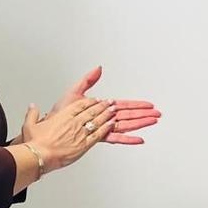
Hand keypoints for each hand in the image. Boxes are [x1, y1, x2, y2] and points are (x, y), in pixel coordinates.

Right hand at [21, 97, 115, 172]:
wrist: (39, 156)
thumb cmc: (35, 143)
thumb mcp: (29, 125)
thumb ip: (32, 114)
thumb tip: (32, 107)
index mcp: (63, 116)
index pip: (80, 105)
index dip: (89, 101)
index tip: (94, 99)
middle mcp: (74, 123)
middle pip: (92, 111)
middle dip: (102, 106)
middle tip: (109, 102)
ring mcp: (80, 133)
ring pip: (98, 121)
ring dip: (107, 114)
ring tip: (114, 110)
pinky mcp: (84, 145)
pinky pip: (99, 135)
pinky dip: (106, 128)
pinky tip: (112, 125)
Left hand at [38, 65, 161, 146]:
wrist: (50, 129)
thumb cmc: (59, 114)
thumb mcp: (74, 92)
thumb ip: (88, 80)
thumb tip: (98, 68)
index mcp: (100, 108)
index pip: (123, 105)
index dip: (136, 104)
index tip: (148, 105)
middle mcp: (103, 118)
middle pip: (128, 115)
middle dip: (143, 114)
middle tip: (156, 114)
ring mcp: (102, 128)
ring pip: (125, 125)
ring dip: (140, 124)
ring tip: (152, 122)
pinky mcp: (98, 137)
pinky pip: (115, 138)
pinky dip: (128, 139)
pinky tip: (138, 138)